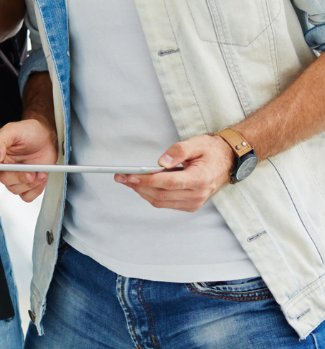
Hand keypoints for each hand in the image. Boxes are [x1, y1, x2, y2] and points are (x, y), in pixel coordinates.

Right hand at [0, 118, 58, 201]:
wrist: (47, 137)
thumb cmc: (27, 132)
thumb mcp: (11, 130)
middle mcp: (2, 169)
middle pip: (2, 181)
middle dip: (18, 176)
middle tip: (29, 170)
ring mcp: (14, 178)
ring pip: (15, 190)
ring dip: (30, 182)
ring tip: (38, 170)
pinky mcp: (27, 185)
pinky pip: (27, 196)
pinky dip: (36, 188)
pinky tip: (40, 176)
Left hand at [115, 134, 230, 211]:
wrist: (228, 161)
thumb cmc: (211, 151)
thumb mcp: (196, 143)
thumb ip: (178, 151)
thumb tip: (161, 162)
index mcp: (199, 179)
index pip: (167, 183)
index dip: (146, 180)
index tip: (129, 175)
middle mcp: (197, 194)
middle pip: (160, 194)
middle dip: (137, 185)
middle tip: (120, 177)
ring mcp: (194, 202)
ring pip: (161, 201)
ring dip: (142, 191)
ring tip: (127, 180)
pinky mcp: (190, 205)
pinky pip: (166, 203)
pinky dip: (151, 195)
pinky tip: (142, 185)